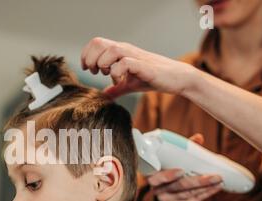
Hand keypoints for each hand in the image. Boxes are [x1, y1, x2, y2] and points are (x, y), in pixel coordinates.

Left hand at [81, 37, 196, 97]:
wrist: (175, 78)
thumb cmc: (152, 78)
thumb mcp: (128, 84)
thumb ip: (115, 89)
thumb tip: (103, 96)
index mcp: (119, 51)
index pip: (96, 43)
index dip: (86, 55)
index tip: (88, 69)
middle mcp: (125, 50)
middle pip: (99, 43)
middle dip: (92, 59)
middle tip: (96, 73)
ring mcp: (134, 56)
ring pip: (111, 50)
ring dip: (104, 64)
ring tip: (108, 76)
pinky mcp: (143, 65)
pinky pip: (125, 63)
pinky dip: (117, 73)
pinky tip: (120, 82)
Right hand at [146, 134, 222, 200]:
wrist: (164, 188)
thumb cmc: (168, 167)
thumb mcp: (172, 157)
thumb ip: (183, 149)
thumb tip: (199, 138)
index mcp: (152, 175)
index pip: (156, 177)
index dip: (167, 176)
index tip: (181, 171)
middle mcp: (157, 189)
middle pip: (177, 186)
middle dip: (198, 181)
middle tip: (215, 176)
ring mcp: (166, 199)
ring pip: (187, 194)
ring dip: (205, 188)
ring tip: (219, 180)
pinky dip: (205, 194)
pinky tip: (215, 188)